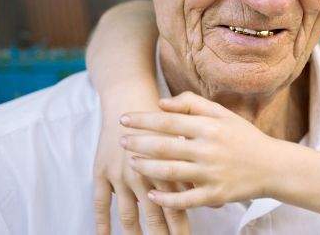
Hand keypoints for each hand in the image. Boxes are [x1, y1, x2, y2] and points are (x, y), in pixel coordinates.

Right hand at [93, 97, 190, 234]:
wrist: (130, 98)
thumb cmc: (164, 120)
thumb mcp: (187, 138)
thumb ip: (202, 171)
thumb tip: (219, 203)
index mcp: (169, 165)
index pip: (179, 202)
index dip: (182, 223)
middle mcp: (146, 172)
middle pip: (155, 212)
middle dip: (163, 234)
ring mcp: (122, 174)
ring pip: (128, 213)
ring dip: (135, 233)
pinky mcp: (102, 172)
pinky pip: (100, 202)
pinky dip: (102, 221)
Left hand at [119, 91, 278, 208]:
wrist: (273, 166)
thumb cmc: (244, 137)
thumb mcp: (223, 114)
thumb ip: (193, 104)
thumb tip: (162, 103)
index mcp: (210, 127)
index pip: (168, 122)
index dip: (143, 120)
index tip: (124, 119)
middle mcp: (209, 150)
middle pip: (165, 146)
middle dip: (138, 143)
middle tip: (121, 140)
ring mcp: (211, 174)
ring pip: (171, 172)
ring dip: (147, 167)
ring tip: (132, 163)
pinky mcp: (215, 195)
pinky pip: (185, 199)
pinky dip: (167, 198)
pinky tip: (152, 194)